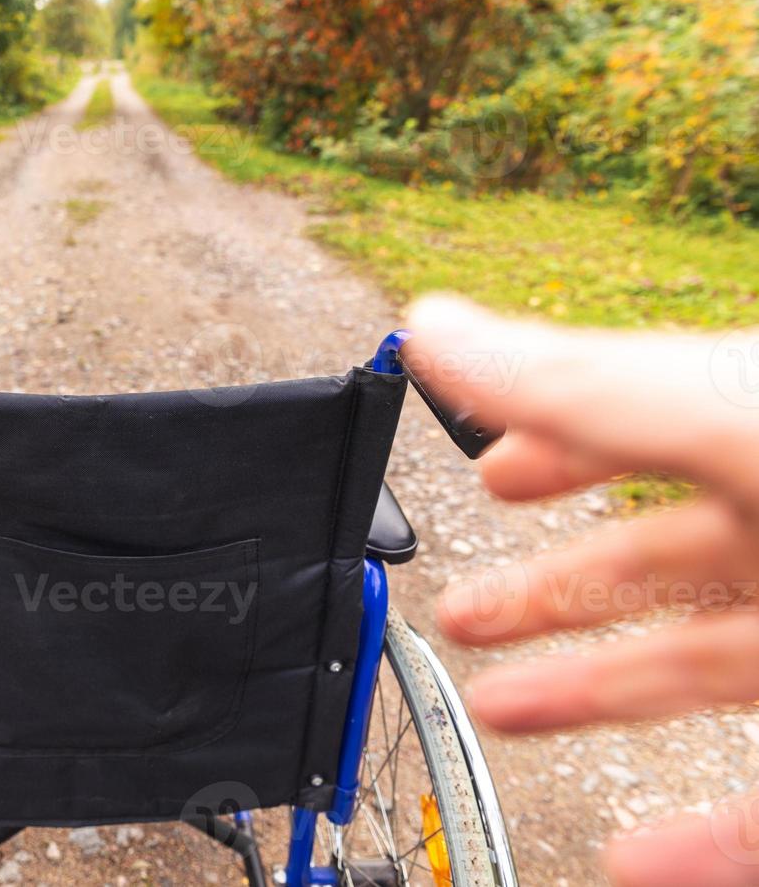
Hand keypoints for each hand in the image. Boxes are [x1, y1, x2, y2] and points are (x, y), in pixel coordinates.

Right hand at [405, 296, 758, 886]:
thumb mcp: (722, 420)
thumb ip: (575, 389)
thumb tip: (432, 325)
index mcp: (754, 435)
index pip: (635, 429)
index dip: (549, 444)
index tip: (490, 475)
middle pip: (651, 563)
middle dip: (545, 589)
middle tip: (467, 611)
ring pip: (692, 676)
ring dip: (585, 697)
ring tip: (496, 710)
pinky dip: (702, 849)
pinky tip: (636, 860)